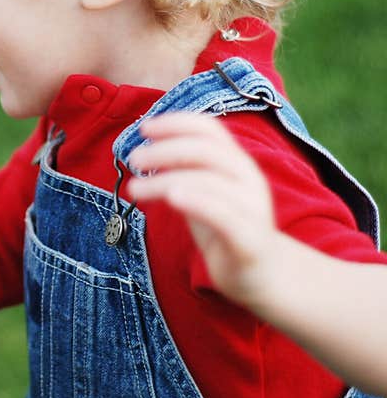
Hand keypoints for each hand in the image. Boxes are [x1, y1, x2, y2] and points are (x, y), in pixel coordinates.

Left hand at [126, 112, 277, 302]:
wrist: (264, 274)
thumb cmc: (226, 229)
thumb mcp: (201, 193)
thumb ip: (182, 172)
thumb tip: (146, 151)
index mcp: (237, 163)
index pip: (210, 130)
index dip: (177, 123)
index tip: (144, 128)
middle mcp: (248, 179)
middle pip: (206, 151)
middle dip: (165, 150)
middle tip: (133, 158)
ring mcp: (252, 208)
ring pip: (208, 181)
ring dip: (165, 179)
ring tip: (135, 187)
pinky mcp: (248, 238)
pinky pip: (223, 214)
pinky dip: (196, 201)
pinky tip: (172, 197)